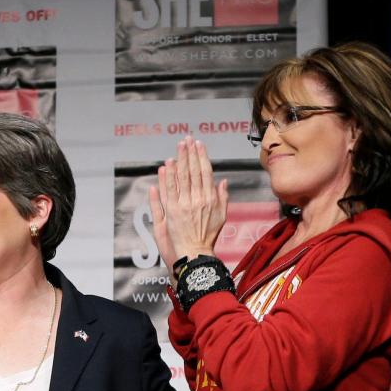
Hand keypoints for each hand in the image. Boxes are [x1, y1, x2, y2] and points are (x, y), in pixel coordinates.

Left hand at [149, 136, 228, 261]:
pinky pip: (170, 189)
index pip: (205, 172)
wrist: (196, 251)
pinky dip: (168, 176)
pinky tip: (167, 164)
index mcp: (210, 198)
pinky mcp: (173, 210)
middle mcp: (198, 199)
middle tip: (187, 139)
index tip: (199, 144)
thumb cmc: (209, 236)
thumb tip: (222, 181)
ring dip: (180, 159)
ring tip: (179, 146)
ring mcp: (185, 204)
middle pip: (193, 171)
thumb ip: (222, 197)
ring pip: (182, 177)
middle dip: (190, 153)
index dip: (201, 156)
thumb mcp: (222, 216)